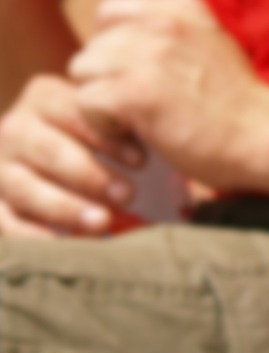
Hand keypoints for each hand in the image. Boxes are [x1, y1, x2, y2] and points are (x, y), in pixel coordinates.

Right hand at [0, 73, 142, 237]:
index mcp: (46, 100)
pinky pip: (4, 220)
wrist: (80, 179)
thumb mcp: (120, 132)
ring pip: (21, 185)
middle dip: (87, 173)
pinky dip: (31, 234)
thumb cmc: (110, 153)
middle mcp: (17, 130)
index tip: (142, 162)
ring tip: (103, 223)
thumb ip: (131, 123)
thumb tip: (161, 130)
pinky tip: (63, 244)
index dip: (105, 136)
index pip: (70, 110)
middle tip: (128, 195)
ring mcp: (2, 169)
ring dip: (63, 206)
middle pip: (44, 148)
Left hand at [68, 0, 268, 190]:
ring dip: (104, 98)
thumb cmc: (240, 104)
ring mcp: (144, 55)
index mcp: (177, 6)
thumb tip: (126, 37)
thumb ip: (172, 31)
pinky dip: (104, 124)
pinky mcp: (135, 92)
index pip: (111, 13)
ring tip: (139, 120)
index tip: (144, 75)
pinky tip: (136, 134)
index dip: (118, 48)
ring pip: (83, 70)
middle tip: (144, 103)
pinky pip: (87, 102)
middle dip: (109, 76)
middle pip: (94, 44)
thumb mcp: (209, 42)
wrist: (267, 138)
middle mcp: (158, 22)